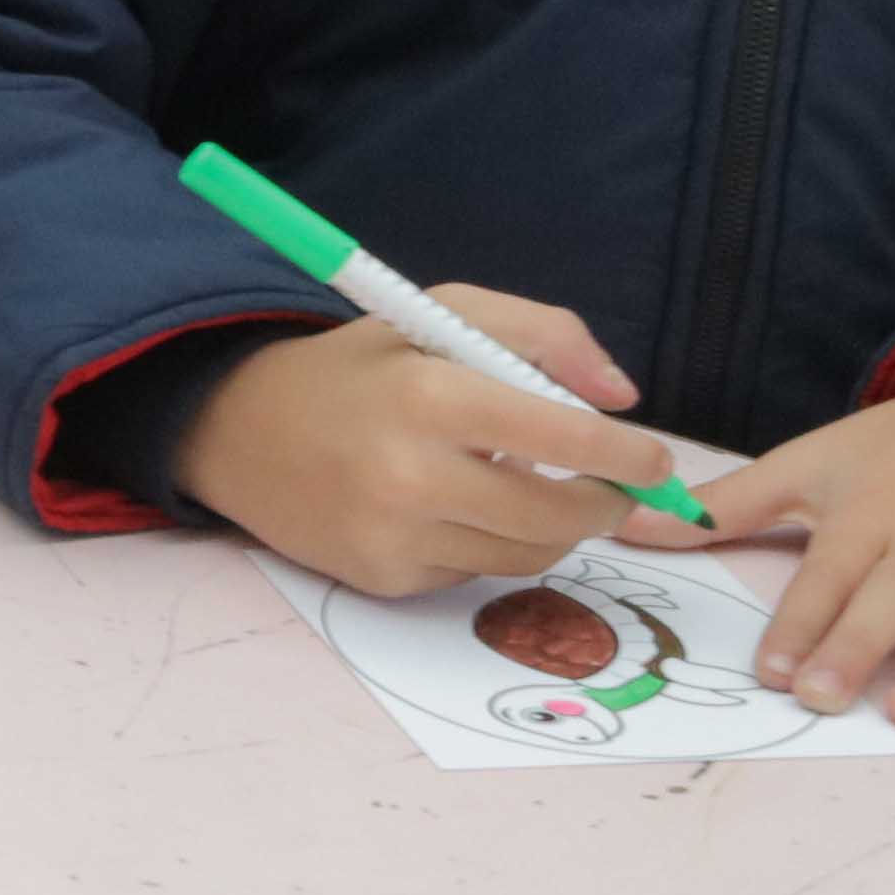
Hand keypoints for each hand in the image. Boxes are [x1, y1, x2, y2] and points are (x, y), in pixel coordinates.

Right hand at [171, 286, 689, 597]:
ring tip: (523, 488)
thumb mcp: (442, 316)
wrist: (239, 431)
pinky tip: (451, 510)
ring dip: (549, 528)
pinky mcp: (382, 578)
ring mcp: (393, 535)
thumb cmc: (360, 368)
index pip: (562, 438)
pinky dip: (485, 545)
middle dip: (605, 506)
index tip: (655, 462)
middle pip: (556, 516)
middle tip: (615, 491)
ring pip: (526, 555)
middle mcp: (409, 473)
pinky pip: (473, 574)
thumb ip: (545, 335)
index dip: (627, 457)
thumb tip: (623, 397)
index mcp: (431, 396)